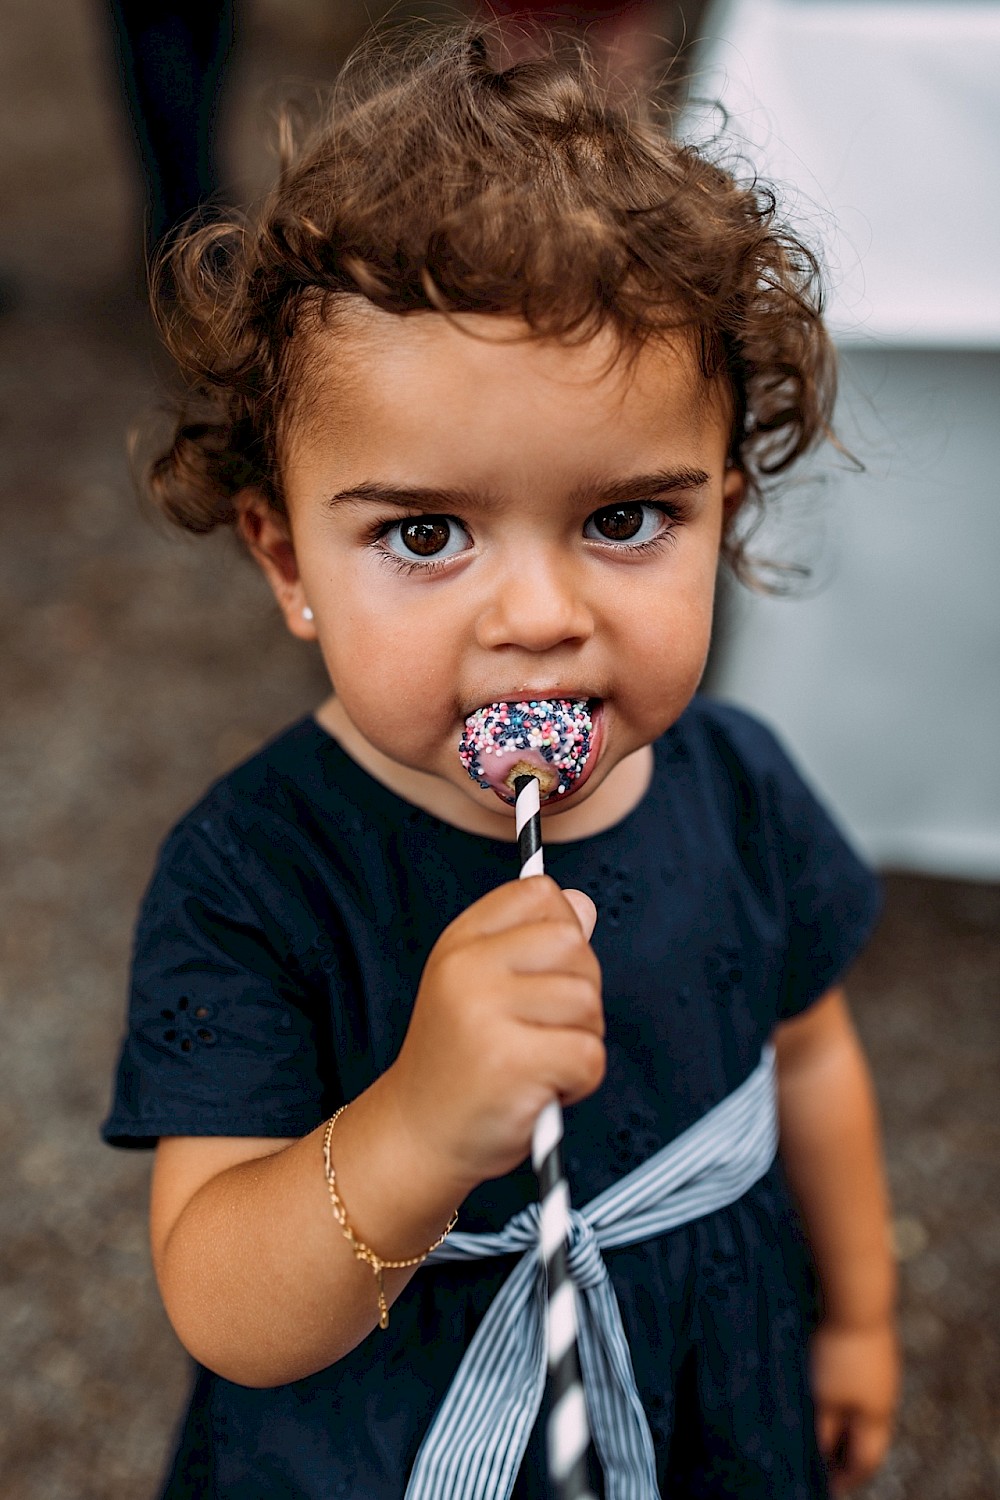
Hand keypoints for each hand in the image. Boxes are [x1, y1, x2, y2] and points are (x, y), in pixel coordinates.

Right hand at [386, 876, 602, 1189]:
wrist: (417, 1136)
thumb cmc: (460, 1063)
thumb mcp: (483, 988)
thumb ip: (533, 943)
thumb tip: (584, 905)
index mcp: (460, 942)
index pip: (538, 894)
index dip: (561, 930)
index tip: (543, 974)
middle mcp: (467, 969)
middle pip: (573, 945)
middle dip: (580, 990)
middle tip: (545, 1029)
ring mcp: (485, 1013)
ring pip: (587, 1002)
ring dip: (581, 1040)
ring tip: (538, 1062)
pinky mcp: (511, 1062)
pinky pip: (589, 1055)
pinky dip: (580, 1081)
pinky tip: (542, 1089)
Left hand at [811, 1317, 899, 1491]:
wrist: (858, 1299)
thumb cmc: (836, 1352)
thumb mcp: (823, 1397)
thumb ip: (823, 1429)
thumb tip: (821, 1456)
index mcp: (876, 1417)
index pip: (864, 1460)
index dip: (846, 1477)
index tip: (829, 1487)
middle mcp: (885, 1398)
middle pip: (869, 1438)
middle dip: (849, 1453)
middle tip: (828, 1464)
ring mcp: (884, 1373)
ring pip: (866, 1411)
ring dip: (848, 1425)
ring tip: (827, 1431)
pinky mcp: (876, 1351)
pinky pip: (864, 1387)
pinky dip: (849, 1400)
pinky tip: (835, 1392)